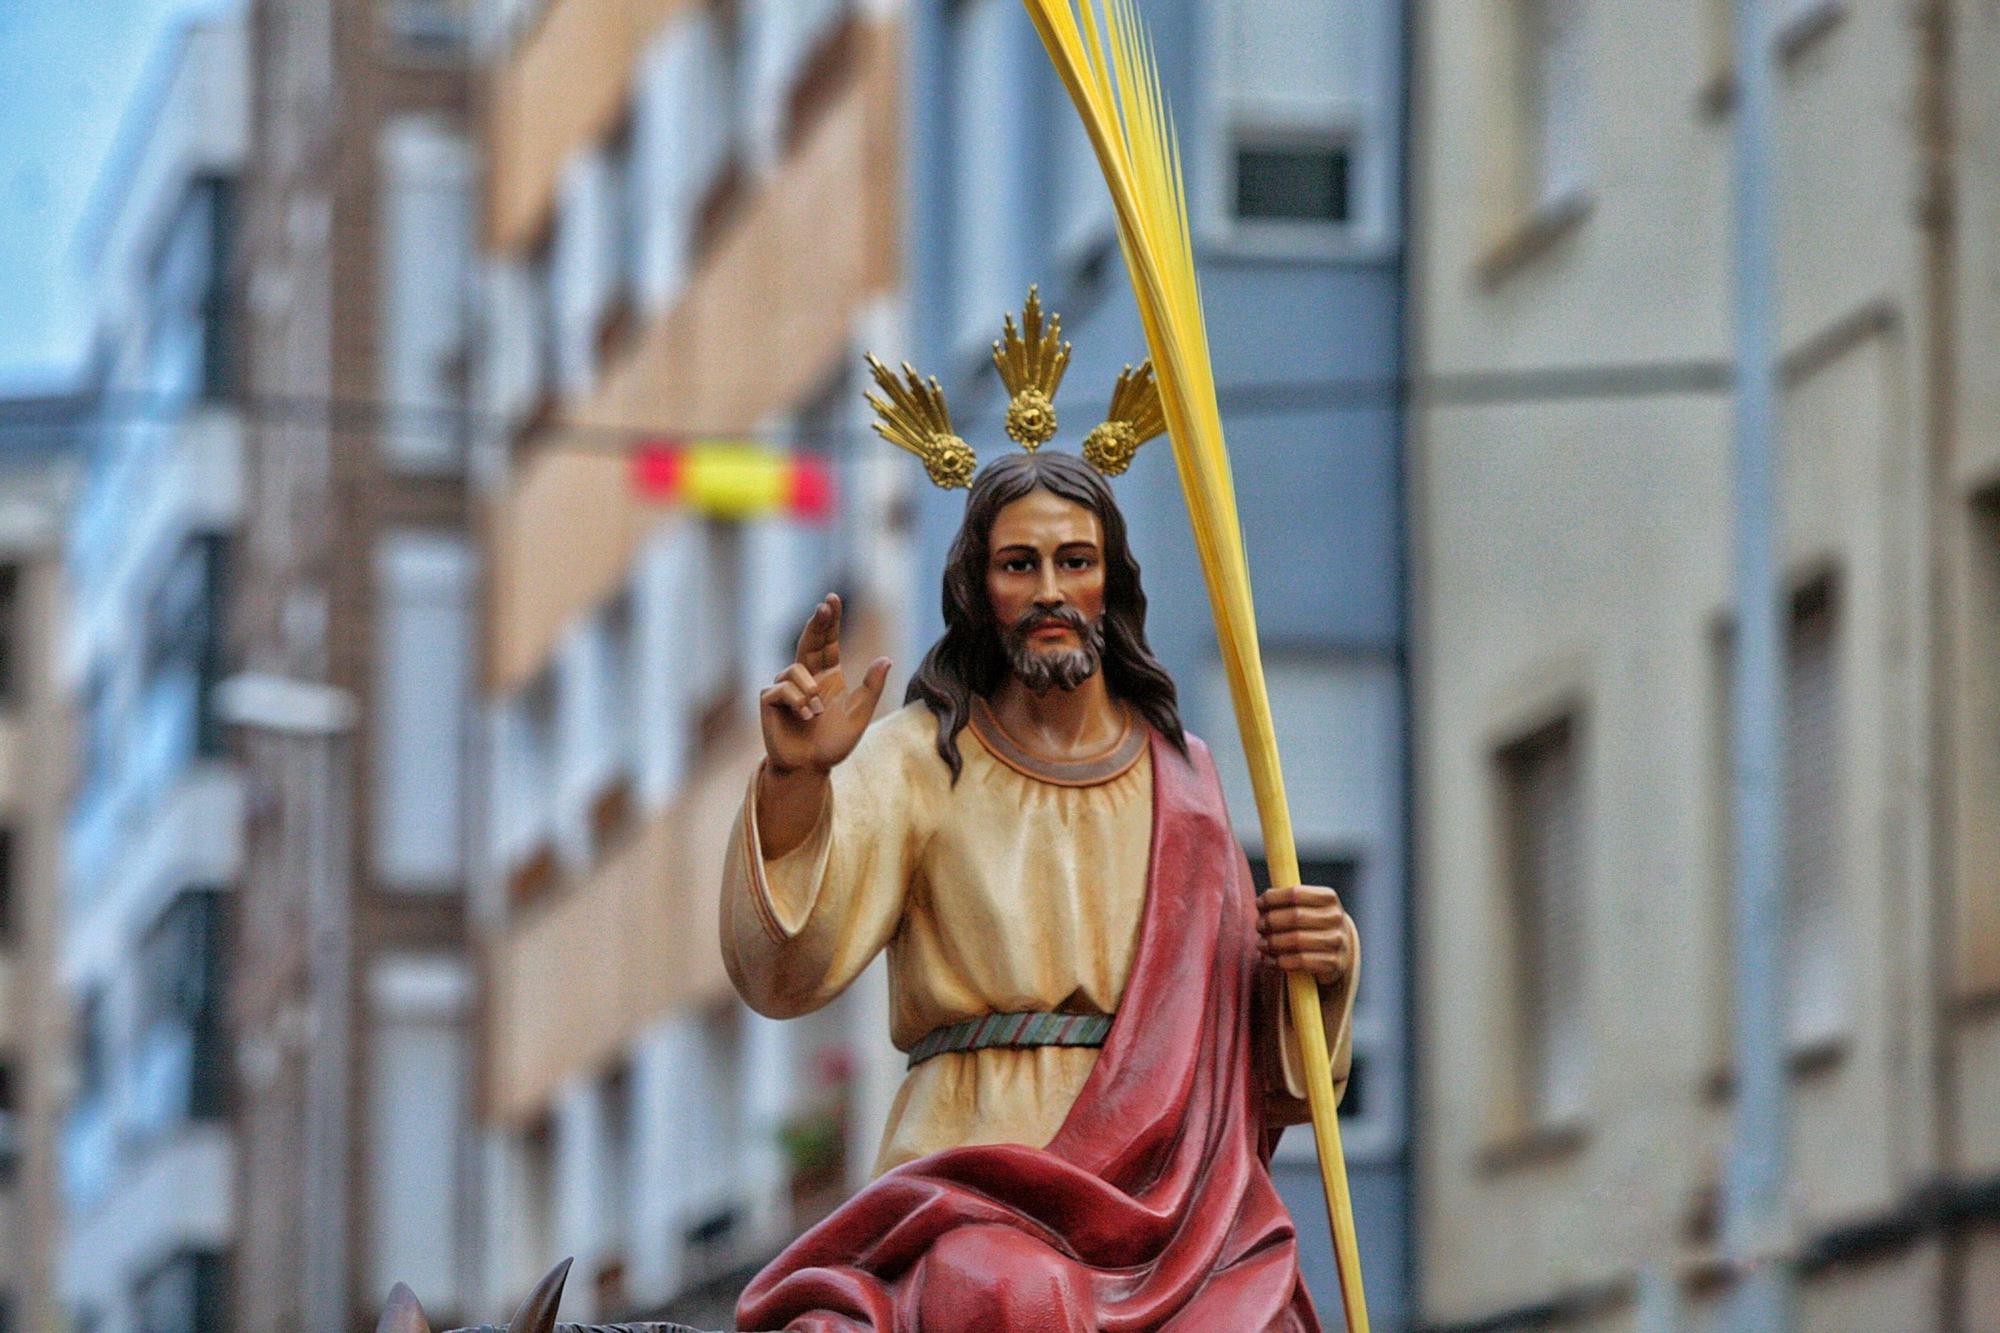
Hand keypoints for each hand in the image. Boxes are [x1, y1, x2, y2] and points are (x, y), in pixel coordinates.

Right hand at [760, 592, 891, 775]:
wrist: (810, 769)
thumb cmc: (834, 744)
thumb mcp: (860, 715)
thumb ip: (871, 687)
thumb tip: (887, 659)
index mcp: (828, 676)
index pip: (828, 641)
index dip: (830, 621)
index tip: (832, 599)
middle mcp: (806, 677)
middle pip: (808, 640)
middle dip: (817, 622)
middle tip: (826, 604)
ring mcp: (786, 688)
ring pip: (795, 669)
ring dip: (810, 690)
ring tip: (816, 712)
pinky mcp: (769, 700)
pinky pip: (782, 689)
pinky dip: (797, 702)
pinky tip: (804, 717)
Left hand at [1256, 884, 1354, 987]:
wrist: (1340, 953)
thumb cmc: (1313, 925)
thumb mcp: (1307, 908)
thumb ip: (1286, 902)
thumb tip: (1261, 903)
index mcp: (1328, 898)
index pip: (1295, 894)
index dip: (1273, 898)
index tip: (1259, 904)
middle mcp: (1336, 917)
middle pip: (1295, 916)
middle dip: (1270, 921)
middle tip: (1259, 926)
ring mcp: (1337, 940)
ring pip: (1297, 940)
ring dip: (1272, 943)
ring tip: (1261, 944)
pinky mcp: (1334, 962)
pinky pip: (1301, 961)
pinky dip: (1279, 961)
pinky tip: (1269, 960)